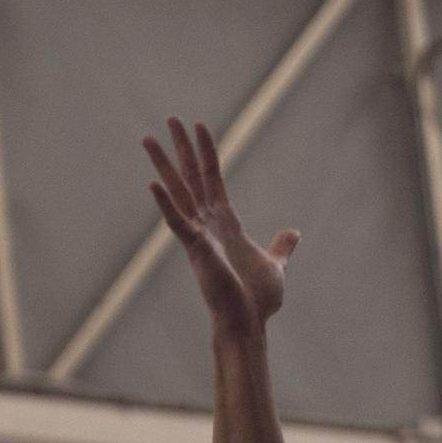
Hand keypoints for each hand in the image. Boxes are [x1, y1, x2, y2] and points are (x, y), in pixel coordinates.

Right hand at [144, 118, 298, 336]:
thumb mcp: (276, 266)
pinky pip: (178, 223)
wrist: (249, 324)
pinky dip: (166, 205)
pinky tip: (153, 186)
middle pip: (192, 178)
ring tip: (148, 138)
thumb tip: (293, 233)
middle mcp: (208, 225)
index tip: (199, 126)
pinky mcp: (197, 250)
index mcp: (225, 225)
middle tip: (170, 118)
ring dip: (164, 165)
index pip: (213, 180)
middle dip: (182, 148)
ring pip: (178, 192)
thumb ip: (281, 247)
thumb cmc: (257, 301)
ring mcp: (199, 236)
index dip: (208, 153)